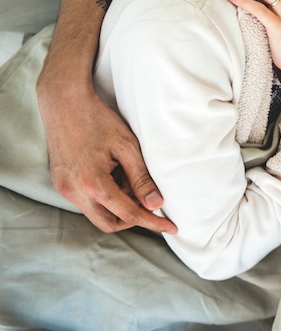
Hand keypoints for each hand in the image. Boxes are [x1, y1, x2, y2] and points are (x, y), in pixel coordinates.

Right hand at [37, 74, 176, 233]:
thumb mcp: (127, 146)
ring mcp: (64, 189)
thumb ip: (141, 178)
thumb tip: (155, 205)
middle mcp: (74, 191)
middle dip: (133, 219)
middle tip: (152, 205)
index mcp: (92, 183)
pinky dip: (104, 196)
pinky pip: (86, 201)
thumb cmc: (99, 120)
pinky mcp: (60, 183)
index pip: (128, 214)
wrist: (64, 103)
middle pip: (108, 224)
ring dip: (117, 206)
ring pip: (96, 214)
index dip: (152, 222)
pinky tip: (114, 174)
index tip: (171, 227)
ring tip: (130, 178)